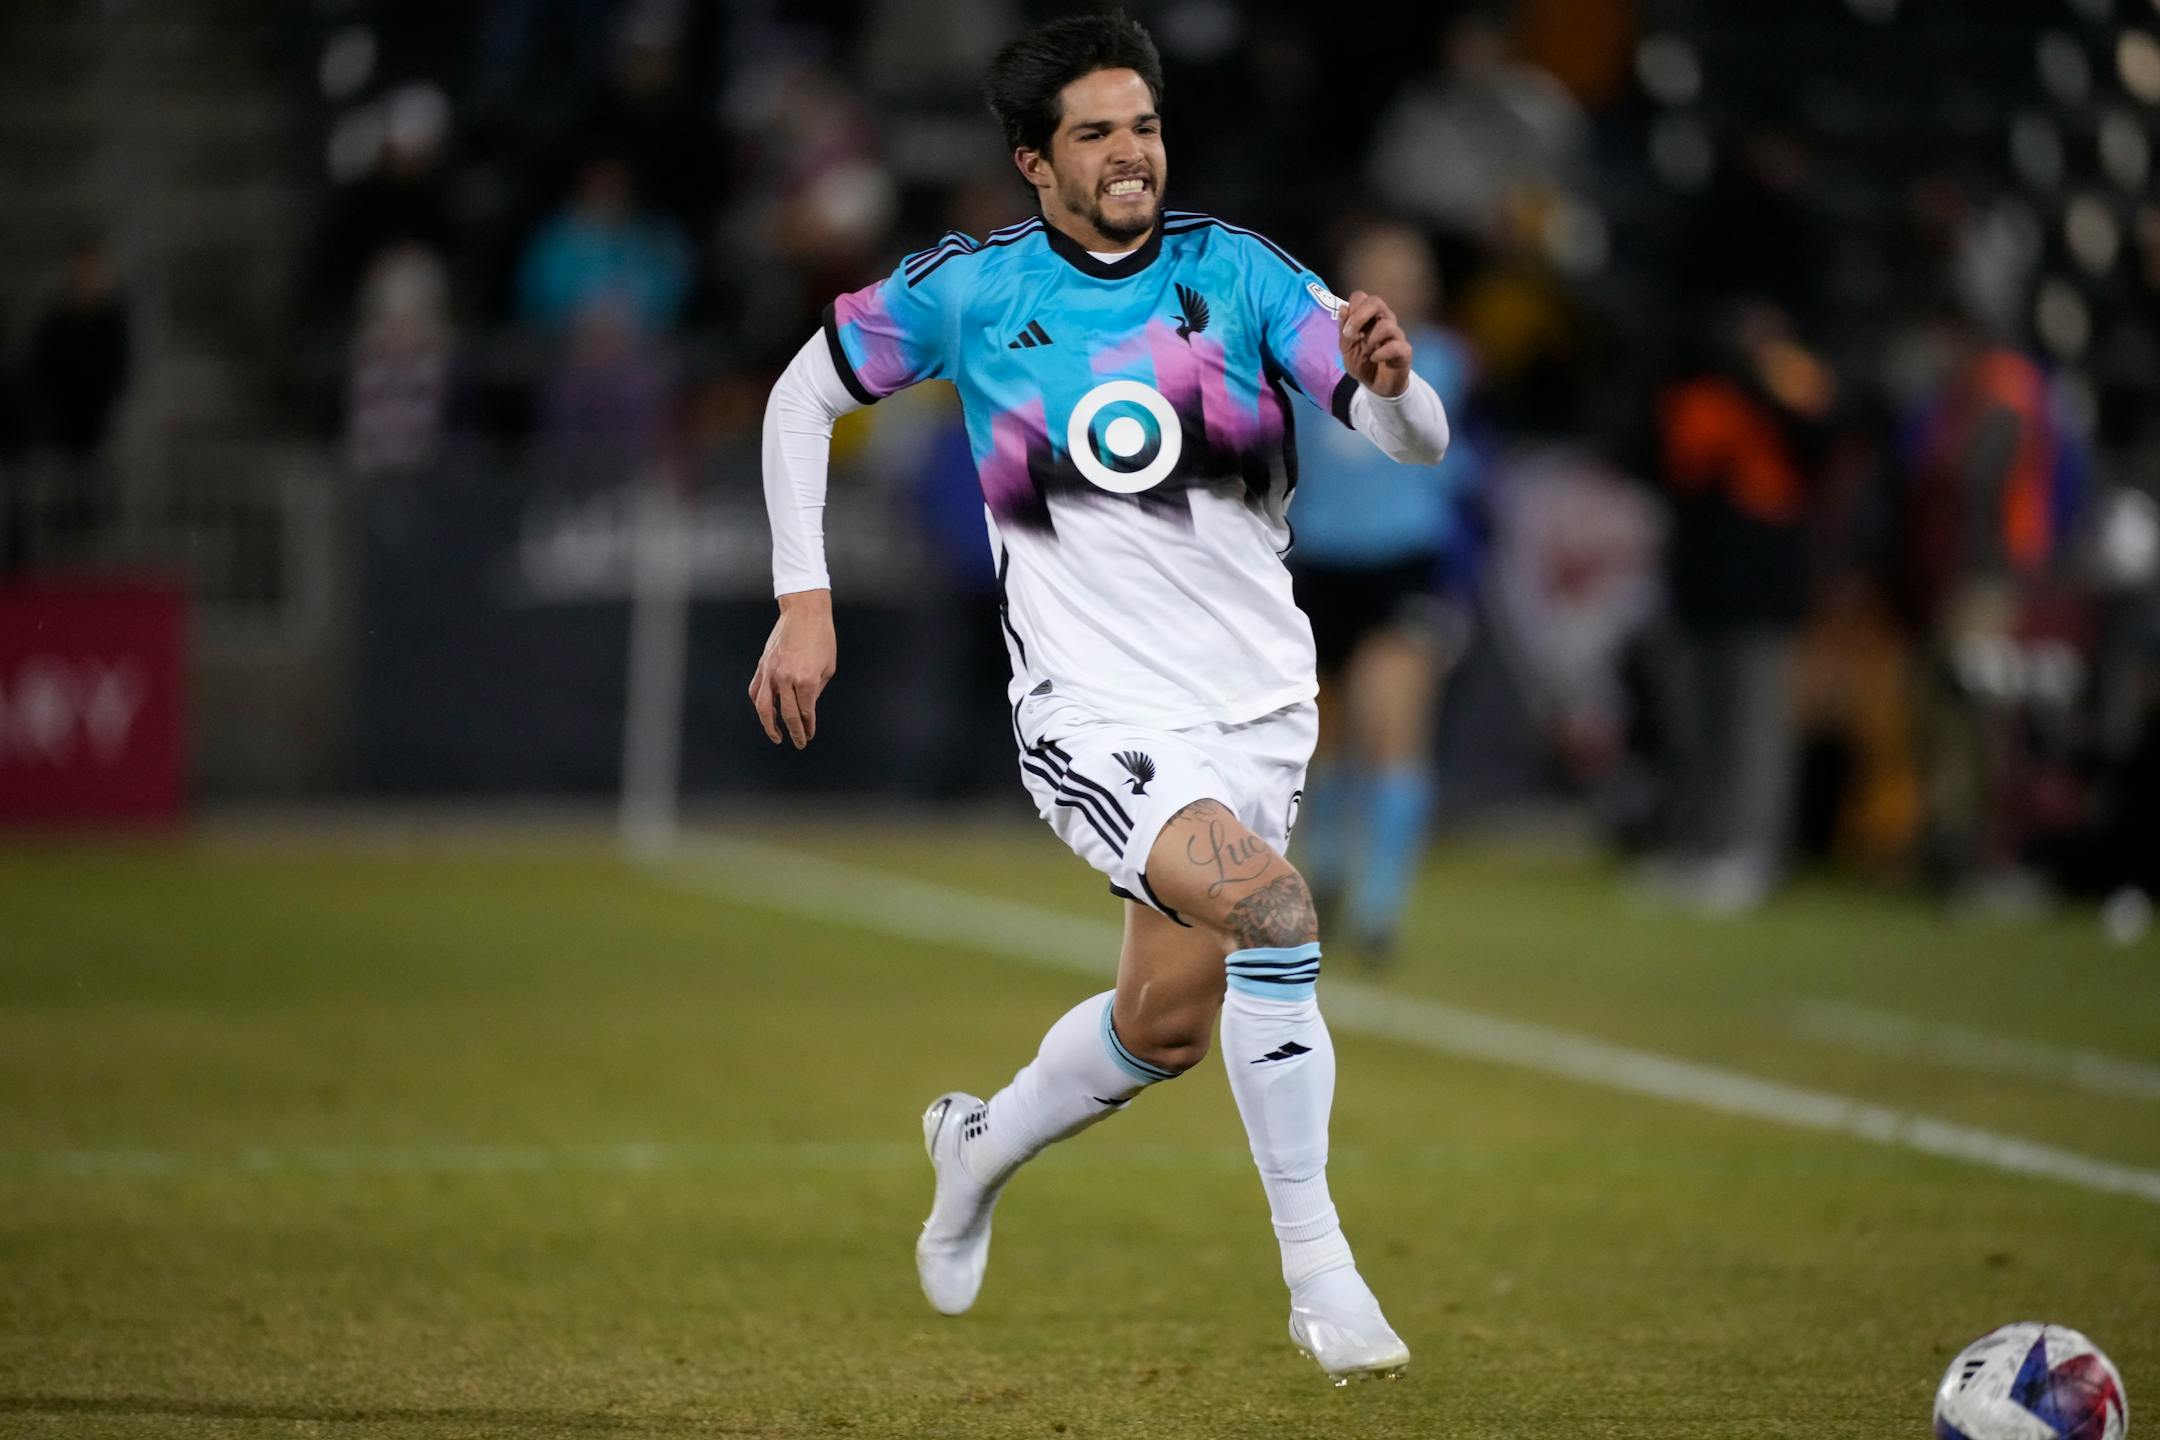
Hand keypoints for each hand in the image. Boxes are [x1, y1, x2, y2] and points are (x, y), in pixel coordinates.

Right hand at [748, 589, 835, 748]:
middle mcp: (786, 679)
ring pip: (763, 707)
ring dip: (769, 726)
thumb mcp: (828, 667)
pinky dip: (759, 704)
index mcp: (806, 681)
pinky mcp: (763, 665)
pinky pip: (755, 690)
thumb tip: (807, 706)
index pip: (805, 713)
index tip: (809, 735)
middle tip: (798, 742)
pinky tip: (765, 712)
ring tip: (776, 736)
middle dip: (794, 732)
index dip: (808, 727)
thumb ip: (817, 690)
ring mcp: (771, 672)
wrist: (804, 612)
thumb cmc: (821, 637)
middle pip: (786, 715)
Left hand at [1337, 290, 1411, 397]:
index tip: (1346, 330)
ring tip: (1366, 353)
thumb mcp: (1346, 349)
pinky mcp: (1404, 351)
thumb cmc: (1363, 363)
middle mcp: (1384, 320)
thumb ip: (1344, 330)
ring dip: (1370, 340)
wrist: (1376, 386)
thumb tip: (1343, 308)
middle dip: (1359, 316)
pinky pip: (1395, 346)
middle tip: (1352, 335)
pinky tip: (1374, 359)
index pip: (1361, 297)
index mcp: (1369, 317)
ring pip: (1386, 325)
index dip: (1351, 310)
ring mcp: (1396, 335)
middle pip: (1375, 301)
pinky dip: (1381, 353)